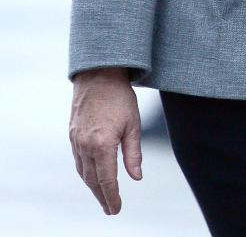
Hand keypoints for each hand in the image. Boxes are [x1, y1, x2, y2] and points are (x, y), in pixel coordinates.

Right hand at [69, 67, 142, 214]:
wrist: (98, 74)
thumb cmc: (119, 97)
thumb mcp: (133, 124)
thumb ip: (133, 153)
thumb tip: (136, 178)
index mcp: (102, 144)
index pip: (107, 180)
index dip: (112, 197)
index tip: (117, 209)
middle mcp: (85, 145)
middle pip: (92, 180)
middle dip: (102, 196)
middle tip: (110, 209)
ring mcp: (76, 139)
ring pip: (83, 171)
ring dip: (92, 186)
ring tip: (102, 196)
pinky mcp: (72, 133)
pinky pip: (77, 159)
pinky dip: (84, 172)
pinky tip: (91, 175)